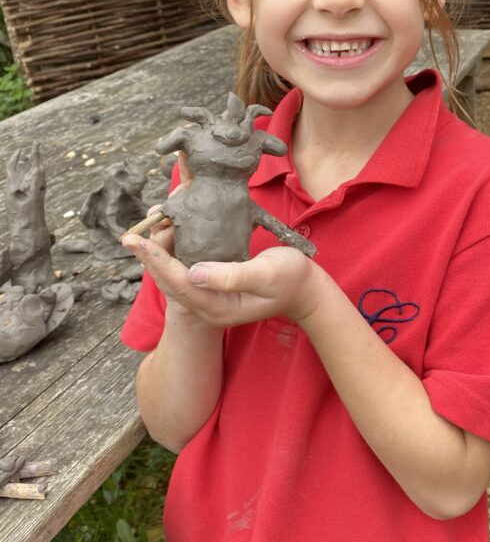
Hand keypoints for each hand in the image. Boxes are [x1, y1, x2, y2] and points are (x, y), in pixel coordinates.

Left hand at [121, 232, 324, 328]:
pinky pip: (186, 272)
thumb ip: (231, 275)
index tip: (135, 242)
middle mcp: (209, 307)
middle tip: (130, 236)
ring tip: (144, 234)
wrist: (306, 291)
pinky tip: (168, 238)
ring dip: (158, 256)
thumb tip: (193, 272)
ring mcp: (211, 300)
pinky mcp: (215, 288)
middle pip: (169, 283)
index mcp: (218, 307)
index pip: (178, 283)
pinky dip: (173, 254)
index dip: (155, 261)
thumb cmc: (291, 278)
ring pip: (175, 278)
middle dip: (150, 258)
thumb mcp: (266, 274)